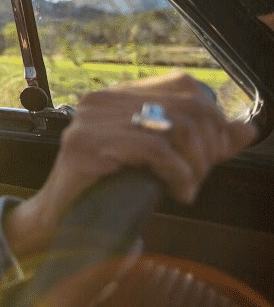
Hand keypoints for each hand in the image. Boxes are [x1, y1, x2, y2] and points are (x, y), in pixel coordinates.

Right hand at [5, 72, 255, 258]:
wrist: (59, 222)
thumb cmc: (106, 191)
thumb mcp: (157, 161)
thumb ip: (200, 143)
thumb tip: (246, 130)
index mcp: (115, 96)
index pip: (183, 85)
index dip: (212, 118)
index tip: (214, 153)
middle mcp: (99, 100)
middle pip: (186, 107)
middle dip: (208, 147)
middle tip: (199, 177)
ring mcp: (89, 121)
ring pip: (175, 128)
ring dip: (195, 164)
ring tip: (187, 186)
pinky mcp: (85, 145)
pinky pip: (154, 150)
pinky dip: (178, 174)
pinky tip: (178, 191)